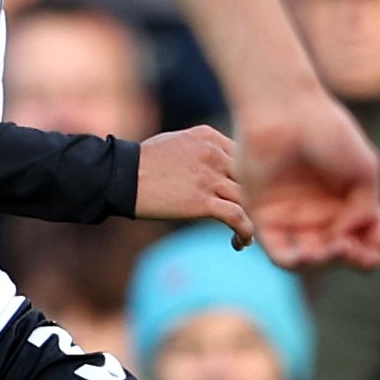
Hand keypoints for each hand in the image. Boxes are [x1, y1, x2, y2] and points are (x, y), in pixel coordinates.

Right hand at [133, 127, 251, 245]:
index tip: (250, 196)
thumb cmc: (143, 162)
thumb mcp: (177, 142)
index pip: (246, 156)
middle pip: (253, 177)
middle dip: (257, 198)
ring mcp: (209, 176)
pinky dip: (246, 232)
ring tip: (247, 235)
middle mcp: (213, 153)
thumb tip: (217, 168)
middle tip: (255, 217)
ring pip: (249, 198)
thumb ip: (202, 149)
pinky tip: (242, 242)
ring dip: (253, 218)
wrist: (121, 176)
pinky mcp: (202, 201)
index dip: (253, 178)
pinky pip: (238, 217)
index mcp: (208, 137)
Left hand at [236, 87, 379, 271]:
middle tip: (362, 253)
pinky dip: (296, 262)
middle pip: (343, 252)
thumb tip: (347, 240)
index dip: (379, 244)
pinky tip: (309, 255)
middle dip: (358, 259)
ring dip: (329, 262)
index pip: (369, 234)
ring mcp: (294, 217)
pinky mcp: (265, 218)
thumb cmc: (328, 132)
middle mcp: (322, 211)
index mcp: (349, 198)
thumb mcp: (365, 171)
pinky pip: (280, 253)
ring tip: (338, 248)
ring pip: (314, 259)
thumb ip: (364, 211)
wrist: (284, 111)